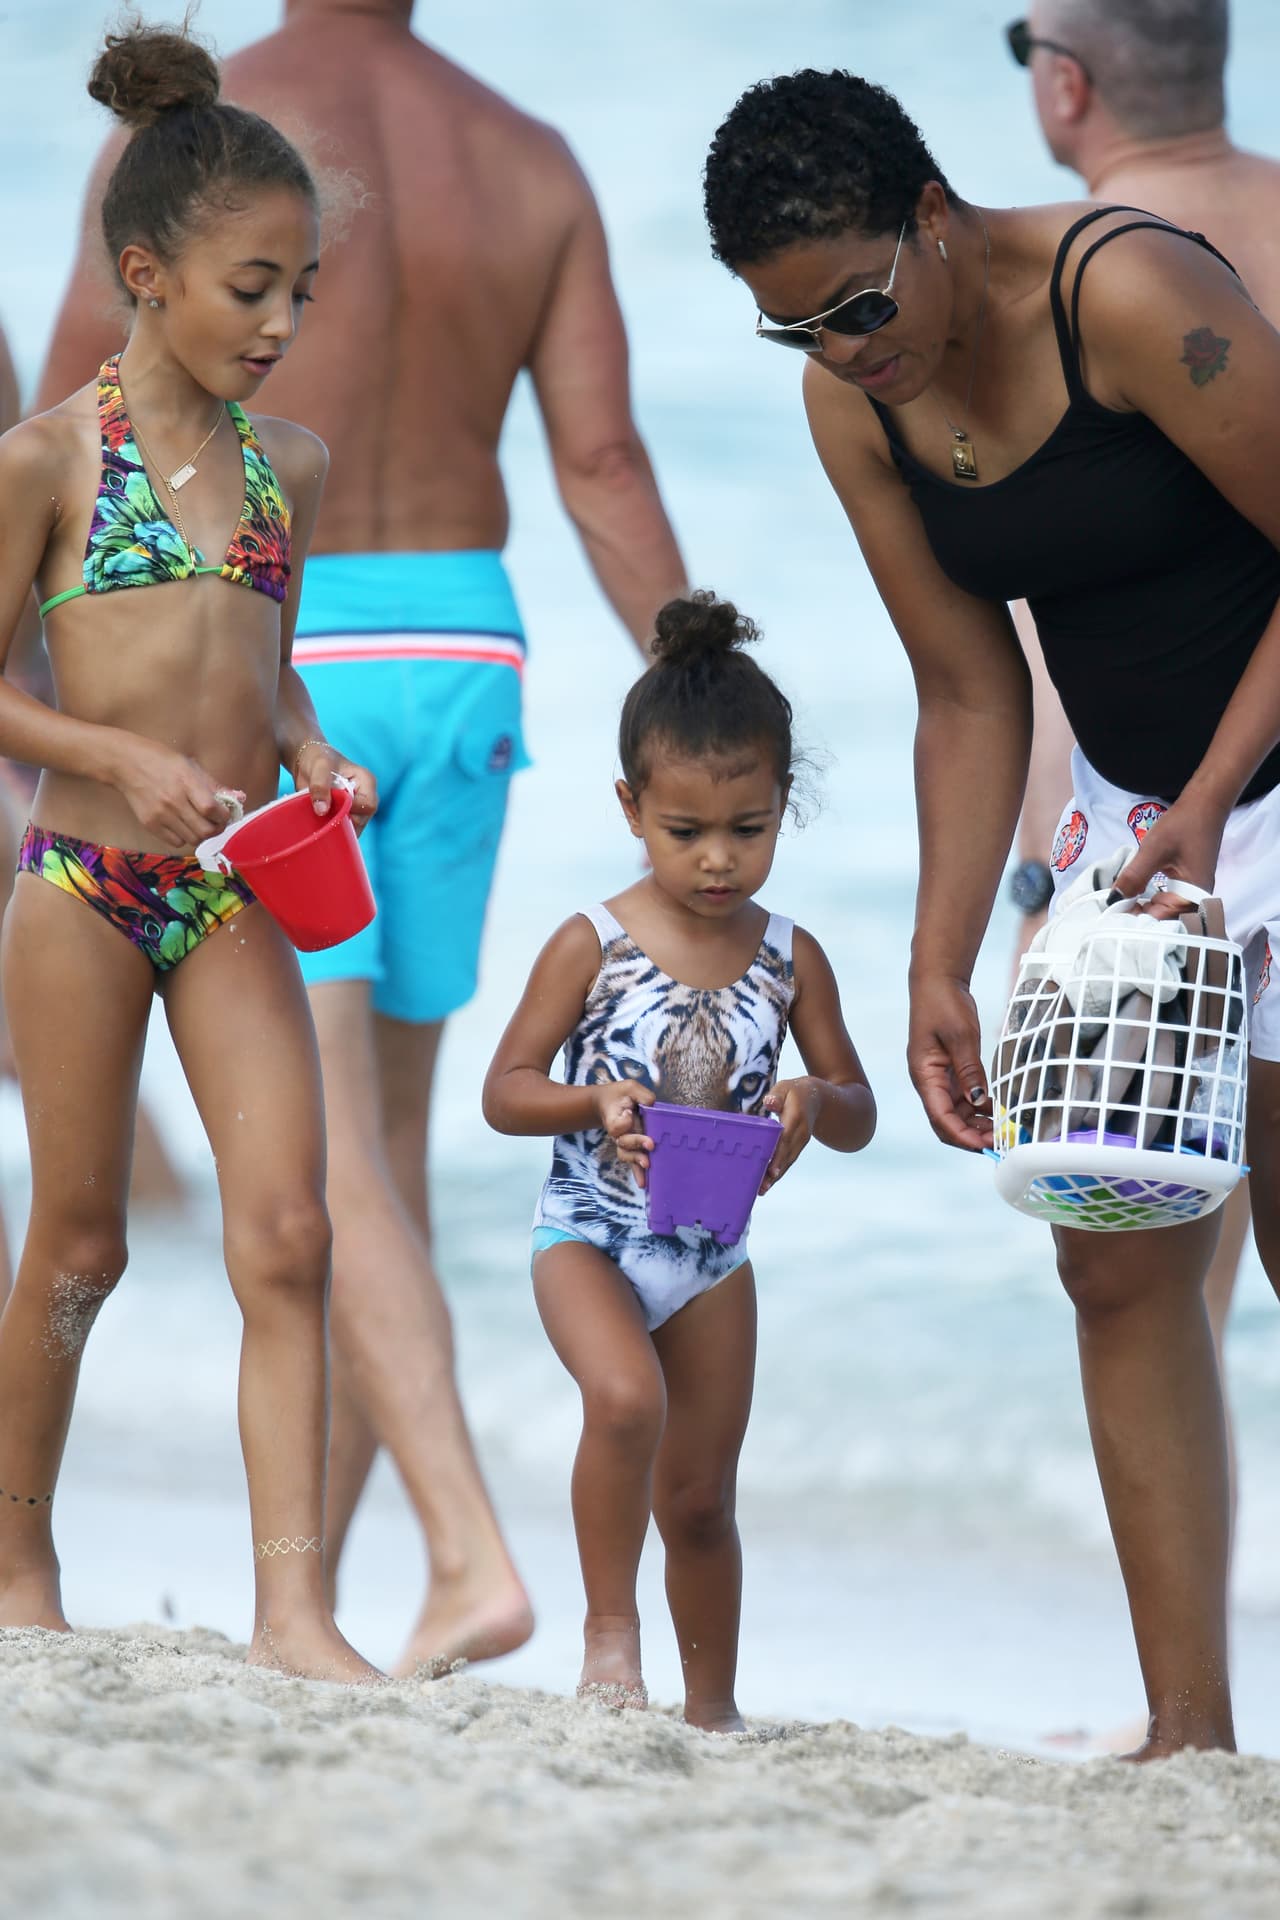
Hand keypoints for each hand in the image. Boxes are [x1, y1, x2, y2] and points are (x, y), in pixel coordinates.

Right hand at [111, 734, 236, 850]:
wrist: (126, 764)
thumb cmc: (161, 761)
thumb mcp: (190, 765)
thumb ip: (214, 785)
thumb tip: (238, 799)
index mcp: (185, 782)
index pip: (211, 809)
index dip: (224, 815)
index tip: (225, 813)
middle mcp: (172, 801)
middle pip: (204, 830)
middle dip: (217, 829)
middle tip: (216, 823)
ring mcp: (160, 815)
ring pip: (192, 840)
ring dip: (201, 835)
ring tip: (201, 824)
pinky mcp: (150, 824)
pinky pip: (175, 842)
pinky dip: (184, 838)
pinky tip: (184, 826)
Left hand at [294, 741, 377, 832]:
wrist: (306, 761)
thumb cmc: (317, 758)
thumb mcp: (318, 767)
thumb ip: (320, 786)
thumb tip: (322, 810)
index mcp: (367, 781)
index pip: (368, 805)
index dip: (351, 811)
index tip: (330, 809)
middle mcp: (365, 796)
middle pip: (362, 820)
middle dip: (343, 823)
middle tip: (322, 819)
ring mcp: (356, 808)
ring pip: (353, 828)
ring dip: (336, 828)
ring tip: (319, 821)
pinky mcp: (345, 815)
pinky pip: (343, 830)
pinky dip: (332, 831)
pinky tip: (320, 826)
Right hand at [593, 1077, 655, 1187]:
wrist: (607, 1103)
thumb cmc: (620, 1095)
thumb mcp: (630, 1088)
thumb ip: (641, 1095)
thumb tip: (651, 1105)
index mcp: (614, 1118)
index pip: (617, 1125)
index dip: (624, 1122)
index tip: (629, 1113)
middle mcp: (618, 1134)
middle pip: (623, 1143)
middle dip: (637, 1144)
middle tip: (651, 1144)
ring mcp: (624, 1142)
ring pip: (627, 1155)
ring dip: (636, 1161)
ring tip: (647, 1166)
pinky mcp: (631, 1148)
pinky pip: (633, 1162)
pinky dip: (638, 1173)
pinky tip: (645, 1184)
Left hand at [758, 1077, 821, 1192]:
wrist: (818, 1098)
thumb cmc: (795, 1092)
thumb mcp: (785, 1087)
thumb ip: (777, 1095)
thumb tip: (769, 1103)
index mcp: (797, 1118)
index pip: (786, 1139)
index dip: (778, 1155)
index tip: (771, 1170)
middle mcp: (801, 1133)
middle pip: (787, 1155)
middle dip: (775, 1172)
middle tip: (761, 1188)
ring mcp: (801, 1142)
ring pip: (788, 1161)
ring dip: (776, 1177)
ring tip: (761, 1190)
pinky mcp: (798, 1147)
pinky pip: (788, 1160)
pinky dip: (778, 1172)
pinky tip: (767, 1183)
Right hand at [908, 972, 991, 1152]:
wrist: (938, 981)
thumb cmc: (943, 1004)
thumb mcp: (961, 1036)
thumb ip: (969, 1070)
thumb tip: (978, 1102)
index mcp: (924, 1074)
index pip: (940, 1117)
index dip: (962, 1135)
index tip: (985, 1145)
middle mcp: (928, 1081)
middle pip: (946, 1121)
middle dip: (970, 1135)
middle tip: (1000, 1142)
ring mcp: (939, 1078)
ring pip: (955, 1113)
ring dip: (976, 1125)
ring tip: (1002, 1129)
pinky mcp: (950, 1072)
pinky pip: (963, 1099)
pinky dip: (979, 1108)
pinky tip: (997, 1110)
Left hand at [1111, 794, 1227, 919]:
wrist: (1205, 804)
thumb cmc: (1183, 825)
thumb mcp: (1153, 851)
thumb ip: (1134, 877)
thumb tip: (1113, 900)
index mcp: (1194, 894)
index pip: (1163, 921)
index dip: (1137, 922)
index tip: (1113, 919)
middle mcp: (1197, 899)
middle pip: (1166, 921)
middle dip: (1140, 920)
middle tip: (1112, 915)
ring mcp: (1194, 892)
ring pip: (1167, 912)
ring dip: (1145, 911)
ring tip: (1120, 908)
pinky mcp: (1188, 884)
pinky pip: (1170, 901)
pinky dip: (1152, 902)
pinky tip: (1135, 899)